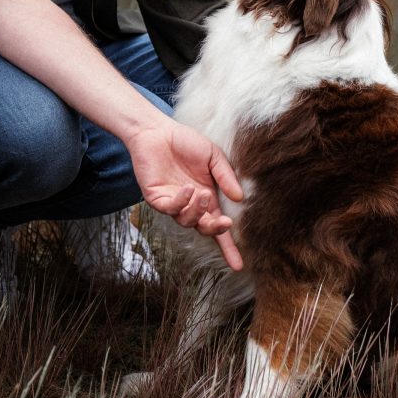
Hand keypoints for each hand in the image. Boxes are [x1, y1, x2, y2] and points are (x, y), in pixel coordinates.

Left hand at [127, 120, 243, 269]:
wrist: (157, 131)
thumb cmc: (186, 142)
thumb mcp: (214, 156)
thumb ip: (226, 177)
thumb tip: (240, 199)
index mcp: (207, 198)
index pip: (218, 227)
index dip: (228, 247)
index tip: (239, 265)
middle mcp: (190, 205)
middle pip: (204, 229)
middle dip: (215, 230)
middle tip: (225, 222)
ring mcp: (173, 203)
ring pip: (187, 221)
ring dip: (197, 211)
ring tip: (202, 193)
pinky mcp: (157, 198)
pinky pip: (170, 209)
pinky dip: (181, 202)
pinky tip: (187, 189)